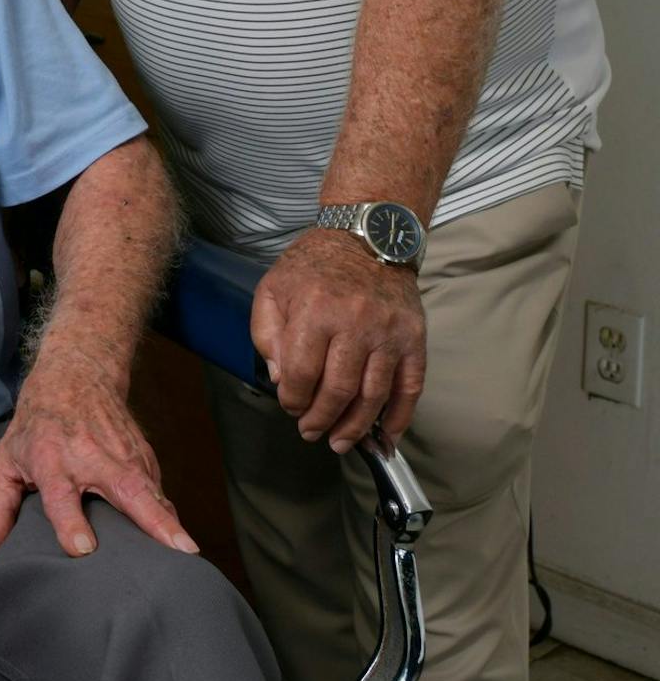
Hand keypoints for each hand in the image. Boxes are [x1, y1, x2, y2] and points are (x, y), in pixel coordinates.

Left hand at [0, 346, 195, 562]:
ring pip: (151, 489)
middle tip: (173, 550)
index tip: (82, 549)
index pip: (61, 493)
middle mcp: (91, 455)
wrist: (76, 374)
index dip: (69, 521)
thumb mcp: (5, 461)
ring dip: (169, 521)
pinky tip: (179, 542)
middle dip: (148, 519)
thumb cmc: (34, 426)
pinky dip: (169, 516)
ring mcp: (123, 454)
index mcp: (51, 458)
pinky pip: (158, 492)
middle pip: (123, 488)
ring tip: (188, 555)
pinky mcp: (143, 457)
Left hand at [252, 228, 425, 449]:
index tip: (290, 406)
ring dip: (355, 426)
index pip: (300, 372)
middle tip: (310, 432)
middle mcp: (354, 324)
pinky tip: (384, 435)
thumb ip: (266, 334)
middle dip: (320, 419)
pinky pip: (409, 388)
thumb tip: (280, 377)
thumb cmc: (313, 266)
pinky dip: (398, 418)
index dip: (292, 398)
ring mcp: (389, 334)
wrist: (367, 237)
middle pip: (337, 390)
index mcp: (314, 311)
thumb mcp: (272, 288)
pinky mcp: (414, 340)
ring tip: (340, 442)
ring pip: (373, 395)